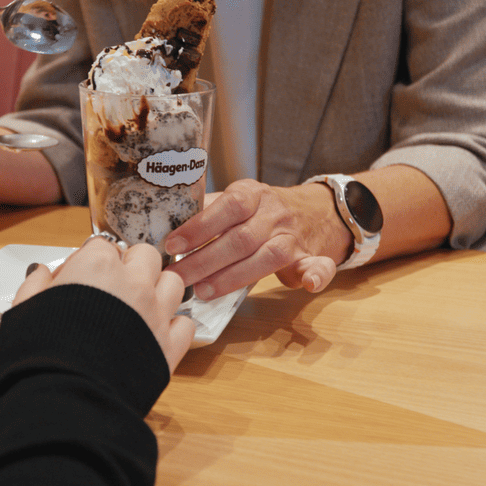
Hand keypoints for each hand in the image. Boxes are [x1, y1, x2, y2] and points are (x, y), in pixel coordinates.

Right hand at [13, 238, 194, 373]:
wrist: (67, 399)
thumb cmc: (42, 354)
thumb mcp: (24, 310)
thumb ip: (36, 285)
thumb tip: (41, 273)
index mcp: (97, 267)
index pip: (101, 246)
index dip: (89, 260)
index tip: (80, 277)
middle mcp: (133, 284)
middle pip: (145, 255)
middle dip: (131, 265)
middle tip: (113, 285)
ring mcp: (156, 313)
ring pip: (173, 283)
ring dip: (158, 289)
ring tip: (139, 306)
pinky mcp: (169, 346)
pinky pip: (186, 324)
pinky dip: (175, 326)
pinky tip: (156, 334)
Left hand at [164, 179, 351, 299]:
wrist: (316, 210)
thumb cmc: (262, 210)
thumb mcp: (238, 199)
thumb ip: (209, 211)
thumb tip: (167, 223)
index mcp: (253, 194)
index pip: (227, 206)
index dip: (199, 227)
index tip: (173, 246)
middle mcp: (275, 213)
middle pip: (241, 238)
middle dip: (205, 261)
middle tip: (178, 278)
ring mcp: (294, 236)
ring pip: (268, 256)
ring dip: (234, 277)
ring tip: (204, 292)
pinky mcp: (311, 257)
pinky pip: (319, 265)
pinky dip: (316, 276)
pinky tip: (307, 285)